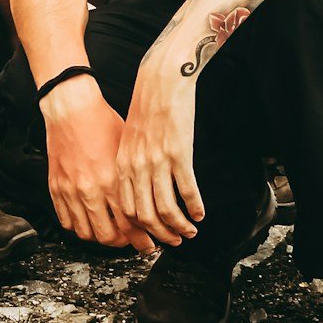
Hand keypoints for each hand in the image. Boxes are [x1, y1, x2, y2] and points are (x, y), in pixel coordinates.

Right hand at [42, 78, 139, 249]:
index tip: (150, 244)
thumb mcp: (126, 151)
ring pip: (86, 233)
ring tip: (111, 232)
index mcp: (112, 181)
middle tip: (132, 241)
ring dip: (101, 238)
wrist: (71, 108)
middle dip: (124, 244)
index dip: (142, 240)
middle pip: (108, 236)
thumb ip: (134, 181)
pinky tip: (89, 221)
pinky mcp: (56, 188)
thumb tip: (148, 202)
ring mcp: (71, 191)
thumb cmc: (102, 123)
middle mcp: (90, 190)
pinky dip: (79, 227)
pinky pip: (66, 221)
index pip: (131, 225)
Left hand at [117, 54, 204, 246]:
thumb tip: (139, 189)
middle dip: (162, 235)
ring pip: (166, 209)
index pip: (127, 210)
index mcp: (122, 165)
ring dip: (180, 226)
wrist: (160, 81)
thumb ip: (130, 165)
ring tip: (191, 231)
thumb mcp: (129, 139)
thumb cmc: (147, 109)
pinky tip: (201, 213)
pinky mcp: (178, 154)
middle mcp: (136, 167)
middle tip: (176, 242)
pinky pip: (186, 191)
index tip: (153, 238)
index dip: (141, 230)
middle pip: (146, 216)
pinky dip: (194, 207)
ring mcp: (157, 162)